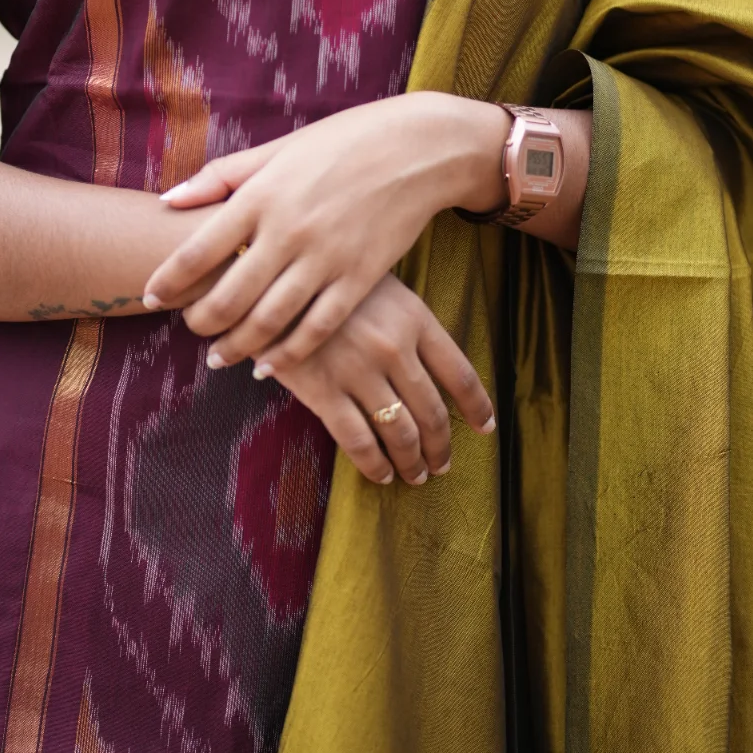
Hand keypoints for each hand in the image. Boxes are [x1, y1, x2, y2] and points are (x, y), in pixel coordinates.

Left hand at [142, 92, 508, 369]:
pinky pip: (317, 328)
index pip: (199, 249)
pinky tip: (269, 365)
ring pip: (269, 320)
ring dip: (237, 346)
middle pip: (229, 296)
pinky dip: (288, 353)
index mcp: (262, 194)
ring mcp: (325, 258)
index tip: (149, 296)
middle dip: (200, 322)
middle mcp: (288, 230)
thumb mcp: (278, 149)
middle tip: (188, 329)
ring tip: (219, 357)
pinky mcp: (360, 279)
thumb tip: (169, 200)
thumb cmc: (342, 142)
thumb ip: (222, 176)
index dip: (168, 280)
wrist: (418, 148)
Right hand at [267, 273, 495, 484]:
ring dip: (412, 462)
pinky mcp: (323, 391)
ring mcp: (358, 371)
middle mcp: (393, 348)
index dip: (477, 407)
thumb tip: (432, 371)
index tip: (484, 427)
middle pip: (432, 412)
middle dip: (441, 446)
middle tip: (443, 463)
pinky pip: (358, 441)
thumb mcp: (381, 287)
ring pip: (399, 433)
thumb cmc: (328, 279)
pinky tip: (381, 474)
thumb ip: (408, 324)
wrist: (268, 277)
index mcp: (414, 319)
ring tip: (416, 475)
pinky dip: (375, 465)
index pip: (460, 374)